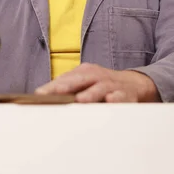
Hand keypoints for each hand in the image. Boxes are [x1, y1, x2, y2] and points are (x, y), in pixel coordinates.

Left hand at [35, 63, 159, 102]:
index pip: (66, 79)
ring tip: (80, 100)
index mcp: (85, 72)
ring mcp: (112, 85)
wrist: (135, 84)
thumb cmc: (103, 85)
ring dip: (91, 93)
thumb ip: (68, 89)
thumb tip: (43, 98)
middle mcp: (97, 76)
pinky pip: (121, 97)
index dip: (52, 87)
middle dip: (66, 86)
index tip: (38, 95)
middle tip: (53, 93)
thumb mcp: (86, 83)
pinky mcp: (126, 95)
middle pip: (80, 79)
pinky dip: (116, 99)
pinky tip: (110, 101)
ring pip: (100, 88)